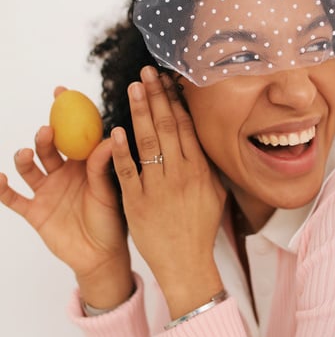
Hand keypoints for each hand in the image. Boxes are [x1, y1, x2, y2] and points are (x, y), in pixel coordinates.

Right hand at [0, 88, 132, 307]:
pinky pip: (13, 197)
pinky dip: (2, 188)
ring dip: (25, 157)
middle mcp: (63, 173)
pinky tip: (0, 179)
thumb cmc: (112, 222)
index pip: (75, 132)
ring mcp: (47, 191)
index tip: (61, 91)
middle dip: (45, 135)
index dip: (67, 112)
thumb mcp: (109, 190)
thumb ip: (103, 164)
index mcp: (84, 164)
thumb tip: (112, 134)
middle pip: (49, 146)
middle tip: (48, 130)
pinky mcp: (34, 211)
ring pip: (29, 167)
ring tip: (28, 155)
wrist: (101, 257)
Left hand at [111, 67, 225, 317]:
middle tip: (145, 72)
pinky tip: (116, 130)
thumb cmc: (200, 229)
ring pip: (148, 142)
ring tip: (132, 88)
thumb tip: (204, 139)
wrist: (186, 264)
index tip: (167, 79)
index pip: (186, 125)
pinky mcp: (137, 202)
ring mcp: (158, 188)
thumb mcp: (216, 194)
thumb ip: (209, 166)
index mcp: (200, 170)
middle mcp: (181, 174)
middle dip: (155, 96)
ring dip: (139, 112)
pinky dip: (121, 150)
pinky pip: (128, 171)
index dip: (175, 99)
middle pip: (167, 126)